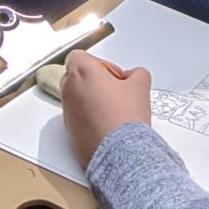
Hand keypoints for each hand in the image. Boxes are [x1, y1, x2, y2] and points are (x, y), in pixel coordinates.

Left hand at [59, 50, 154, 167]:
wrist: (119, 153)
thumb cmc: (124, 118)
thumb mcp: (140, 85)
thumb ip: (136, 73)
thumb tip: (134, 76)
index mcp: (82, 72)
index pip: (79, 55)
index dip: (99, 63)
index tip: (114, 74)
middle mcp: (69, 90)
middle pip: (76, 75)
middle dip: (94, 80)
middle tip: (115, 89)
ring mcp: (67, 112)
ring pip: (76, 97)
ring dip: (91, 99)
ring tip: (114, 109)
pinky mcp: (70, 131)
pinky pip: (77, 117)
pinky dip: (89, 117)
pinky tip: (109, 124)